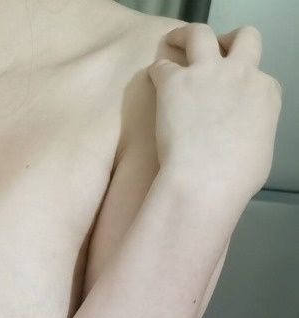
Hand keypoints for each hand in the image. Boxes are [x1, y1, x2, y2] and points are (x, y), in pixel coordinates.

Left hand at [148, 24, 282, 207]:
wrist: (205, 182)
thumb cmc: (235, 181)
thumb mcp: (260, 155)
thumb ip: (253, 134)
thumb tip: (241, 138)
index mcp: (265, 93)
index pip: (258, 77)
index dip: (243, 84)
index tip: (230, 96)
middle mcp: (241, 74)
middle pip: (243, 38)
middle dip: (229, 42)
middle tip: (212, 52)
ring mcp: (207, 73)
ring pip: (199, 34)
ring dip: (185, 36)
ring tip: (174, 43)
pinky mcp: (175, 82)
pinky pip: (162, 65)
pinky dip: (157, 71)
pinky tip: (152, 80)